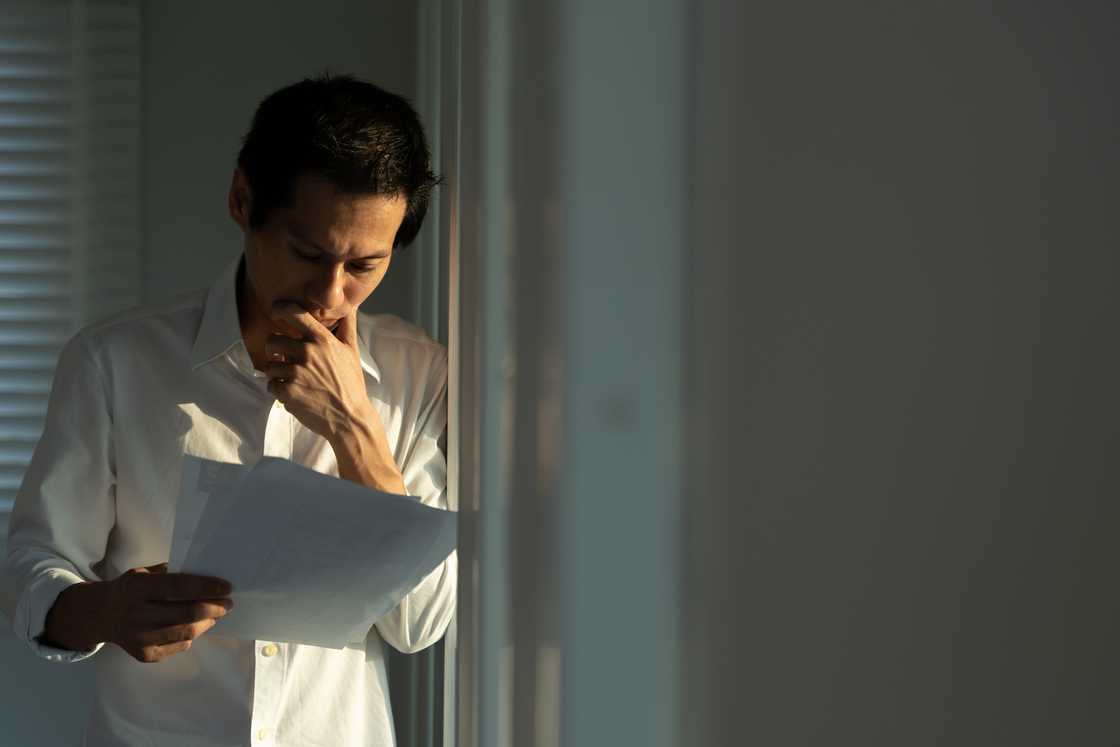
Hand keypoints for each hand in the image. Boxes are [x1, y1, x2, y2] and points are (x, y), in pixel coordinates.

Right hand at [103, 563, 232, 662]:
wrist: (101, 615)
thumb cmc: (130, 590)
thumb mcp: (144, 573)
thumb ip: (170, 574)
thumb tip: (207, 575)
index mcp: (137, 588)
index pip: (178, 587)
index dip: (206, 587)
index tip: (227, 587)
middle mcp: (137, 614)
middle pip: (185, 614)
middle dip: (213, 608)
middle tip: (228, 603)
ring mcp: (140, 638)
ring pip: (185, 633)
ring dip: (207, 623)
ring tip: (216, 615)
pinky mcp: (144, 655)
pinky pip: (178, 646)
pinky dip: (191, 636)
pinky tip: (196, 627)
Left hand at [263, 303, 376, 443]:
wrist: (350, 418)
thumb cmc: (351, 384)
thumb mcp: (352, 351)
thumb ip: (348, 326)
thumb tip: (351, 306)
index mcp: (322, 340)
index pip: (294, 312)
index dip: (280, 308)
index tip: (276, 311)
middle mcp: (307, 353)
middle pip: (272, 340)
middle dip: (276, 351)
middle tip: (286, 359)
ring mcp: (296, 373)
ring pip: (269, 365)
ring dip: (277, 373)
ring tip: (293, 380)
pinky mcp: (288, 392)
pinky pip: (271, 385)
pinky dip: (278, 390)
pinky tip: (294, 393)